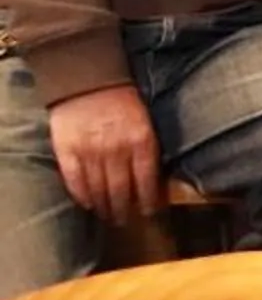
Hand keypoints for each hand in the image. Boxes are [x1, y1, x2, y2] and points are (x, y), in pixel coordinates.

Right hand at [48, 84, 160, 224]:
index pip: (148, 181)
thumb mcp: (146, 121)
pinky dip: (82, 196)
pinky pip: (76, 182)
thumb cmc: (123, 100)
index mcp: (142, 141)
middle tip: (125, 220)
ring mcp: (91, 152)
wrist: (88, 79)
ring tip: (108, 216)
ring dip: (105, 207)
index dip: (150, 201)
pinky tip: (88, 204)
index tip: (151, 212)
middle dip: (125, 210)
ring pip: (99, 190)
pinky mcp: (68, 152)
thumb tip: (155, 177)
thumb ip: (149, 148)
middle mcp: (117, 150)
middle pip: (122, 191)